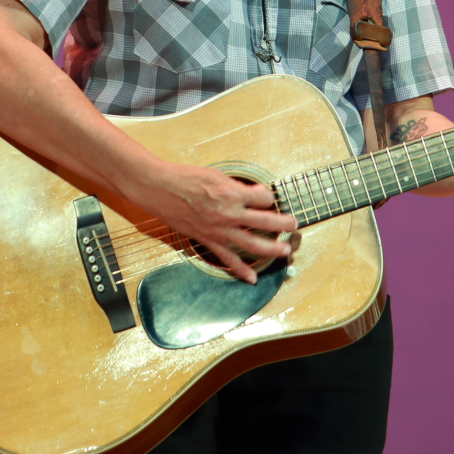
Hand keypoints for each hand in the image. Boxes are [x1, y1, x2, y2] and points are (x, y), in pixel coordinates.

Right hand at [127, 162, 297, 283]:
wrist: (159, 189)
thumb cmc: (186, 178)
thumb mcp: (216, 175)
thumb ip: (236, 186)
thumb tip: (253, 193)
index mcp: (232, 194)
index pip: (263, 198)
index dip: (269, 197)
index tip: (270, 197)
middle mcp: (229, 214)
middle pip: (265, 222)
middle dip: (283, 224)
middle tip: (294, 225)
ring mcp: (218, 230)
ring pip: (252, 244)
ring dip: (272, 249)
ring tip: (286, 251)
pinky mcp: (207, 240)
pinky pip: (227, 259)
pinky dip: (241, 270)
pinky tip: (252, 278)